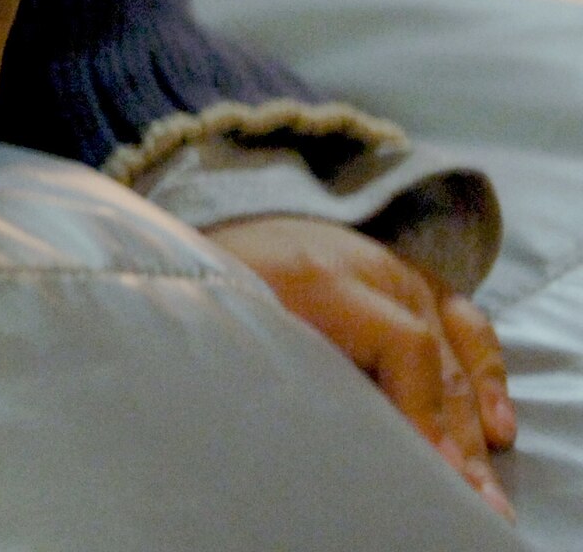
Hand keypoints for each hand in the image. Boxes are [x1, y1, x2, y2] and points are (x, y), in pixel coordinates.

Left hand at [202, 214, 514, 519]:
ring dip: (474, 422)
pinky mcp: (417, 284)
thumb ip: (291, 371)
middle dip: (453, 438)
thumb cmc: (232, 283)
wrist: (230, 229)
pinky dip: (487, 375)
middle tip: (466, 498)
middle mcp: (374, 271)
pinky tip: (497, 426)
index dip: (420, 411)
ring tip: (480, 480)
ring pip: (456, 356)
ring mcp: (400, 276)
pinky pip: (468, 326)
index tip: (431, 469)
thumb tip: (351, 442)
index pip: (404, 345)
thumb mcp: (248, 323)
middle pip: (434, 363)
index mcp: (321, 278)